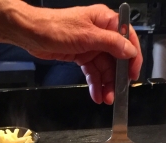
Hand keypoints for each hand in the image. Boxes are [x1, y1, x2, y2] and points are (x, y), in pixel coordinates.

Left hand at [20, 5, 142, 104]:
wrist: (31, 33)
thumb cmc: (56, 26)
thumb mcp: (87, 35)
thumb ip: (111, 43)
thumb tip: (130, 50)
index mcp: (105, 20)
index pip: (127, 39)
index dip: (133, 57)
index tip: (133, 73)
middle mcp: (101, 32)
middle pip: (116, 57)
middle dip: (117, 76)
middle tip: (118, 92)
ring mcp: (91, 45)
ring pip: (104, 68)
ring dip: (106, 84)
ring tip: (106, 98)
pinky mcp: (81, 55)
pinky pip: (93, 72)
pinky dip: (95, 83)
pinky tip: (96, 94)